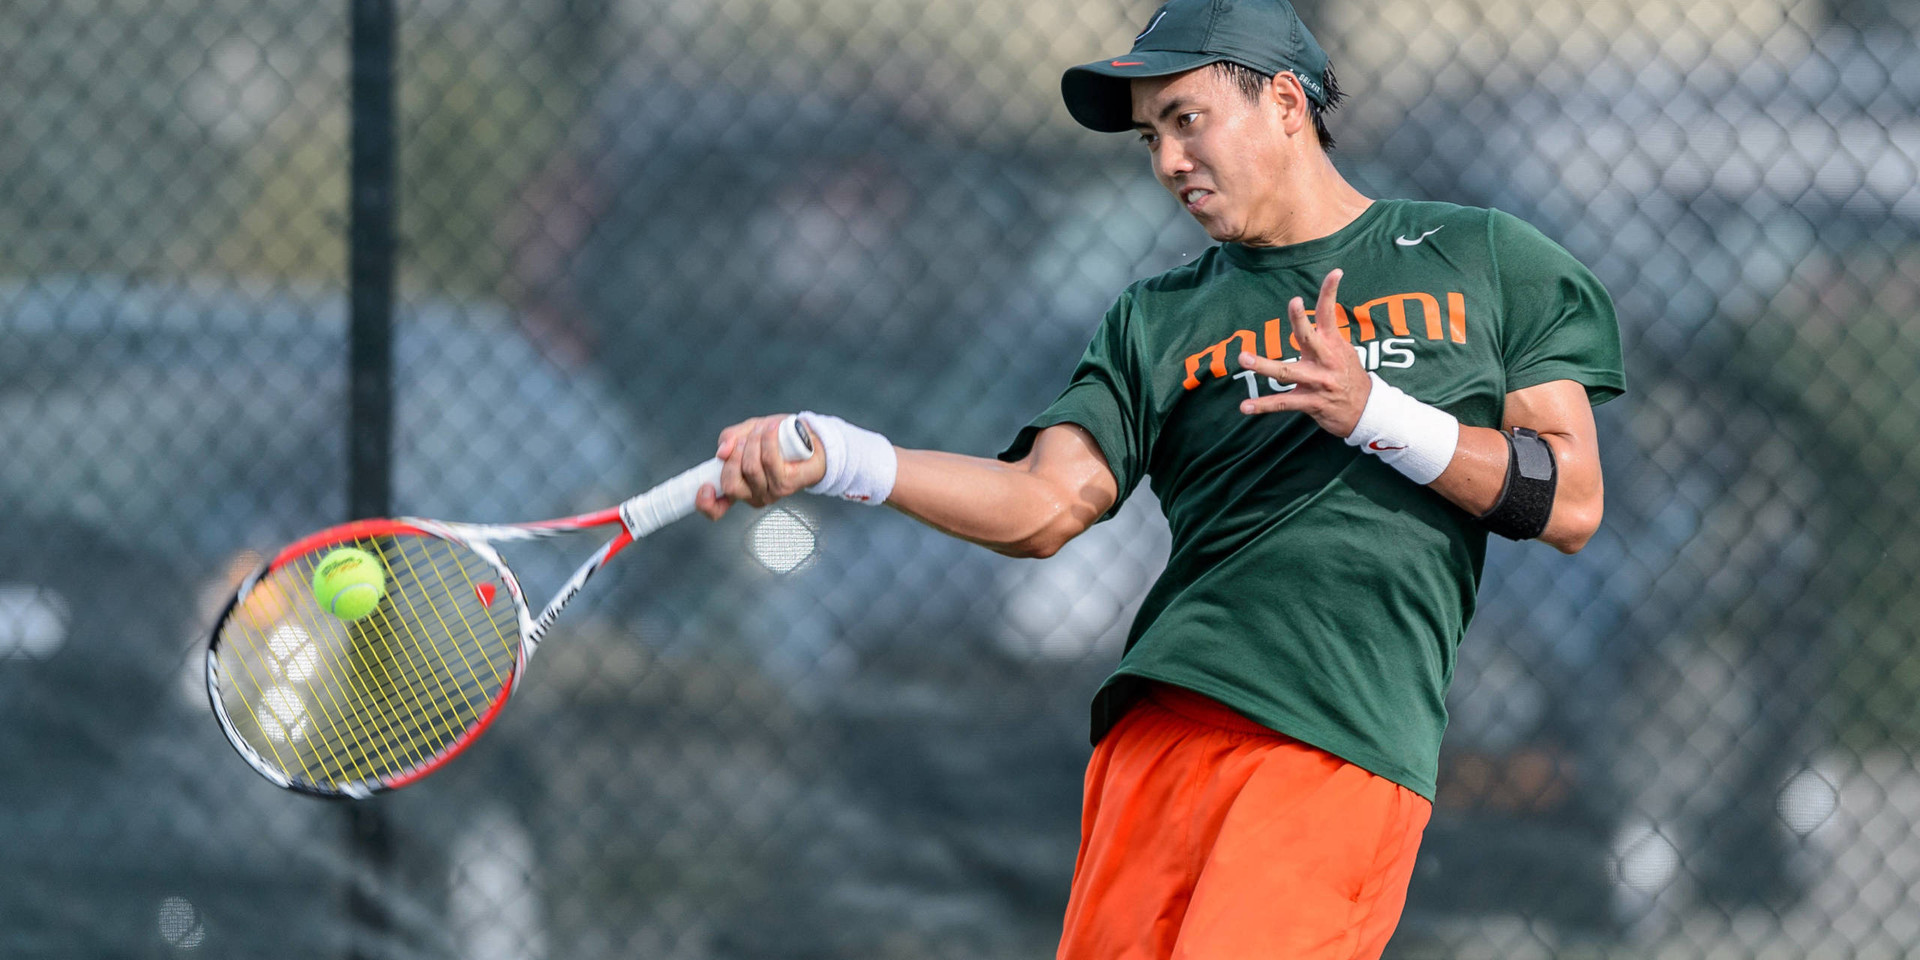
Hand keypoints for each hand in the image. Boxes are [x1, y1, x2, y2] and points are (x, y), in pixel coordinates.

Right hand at [695, 415, 826, 519]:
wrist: (810, 441)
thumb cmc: (777, 439)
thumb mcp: (747, 432)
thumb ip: (730, 438)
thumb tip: (722, 451)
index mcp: (737, 488)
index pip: (716, 509)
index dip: (705, 503)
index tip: (705, 487)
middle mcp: (752, 496)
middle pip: (731, 484)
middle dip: (734, 454)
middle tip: (745, 439)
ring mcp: (769, 493)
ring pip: (750, 469)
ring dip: (753, 442)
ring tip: (763, 430)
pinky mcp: (786, 484)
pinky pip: (769, 461)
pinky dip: (768, 440)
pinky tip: (772, 429)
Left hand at [1235, 268, 1370, 437]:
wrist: (1366, 411)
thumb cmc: (1349, 376)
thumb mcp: (1345, 351)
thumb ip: (1328, 333)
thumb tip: (1321, 310)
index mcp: (1332, 344)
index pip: (1331, 314)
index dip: (1331, 292)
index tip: (1336, 272)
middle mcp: (1325, 360)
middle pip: (1309, 337)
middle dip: (1301, 320)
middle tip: (1293, 302)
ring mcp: (1317, 382)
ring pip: (1287, 372)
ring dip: (1264, 366)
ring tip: (1244, 358)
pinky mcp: (1311, 402)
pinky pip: (1283, 403)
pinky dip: (1263, 406)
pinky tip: (1244, 407)